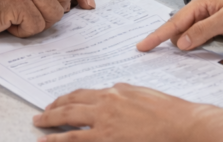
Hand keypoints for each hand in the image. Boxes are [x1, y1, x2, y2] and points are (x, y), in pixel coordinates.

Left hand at [33, 84, 222, 141]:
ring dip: (51, 131)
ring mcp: (106, 128)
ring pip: (70, 130)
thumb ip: (124, 92)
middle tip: (40, 118)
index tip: (55, 104)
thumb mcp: (143, 92)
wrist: (183, 125)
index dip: (65, 100)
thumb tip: (114, 90)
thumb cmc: (169, 110)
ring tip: (39, 132)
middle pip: (70, 109)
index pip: (81, 95)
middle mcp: (106, 107)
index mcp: (114, 93)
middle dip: (51, 114)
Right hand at [137, 0, 222, 51]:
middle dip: (163, 38)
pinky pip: (197, 40)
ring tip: (160, 53)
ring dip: (177, 44)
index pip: (176, 20)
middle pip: (178, 27)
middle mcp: (203, 10)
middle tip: (146, 50)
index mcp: (203, 2)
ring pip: (186, 35)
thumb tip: (182, 41)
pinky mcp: (216, 31)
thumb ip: (204, 30)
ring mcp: (209, 21)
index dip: (159, 34)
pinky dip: (189, 47)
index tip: (144, 44)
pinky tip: (184, 53)